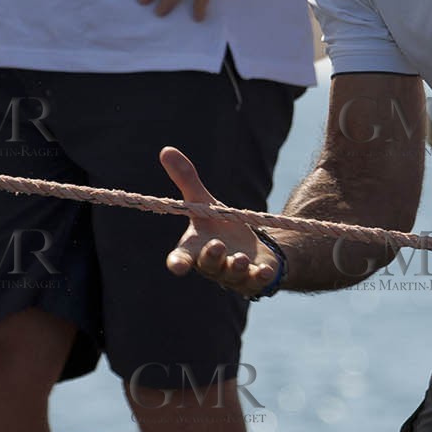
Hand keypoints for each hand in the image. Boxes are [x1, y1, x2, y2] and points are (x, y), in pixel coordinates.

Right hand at [161, 146, 278, 297]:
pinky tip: (265, 270)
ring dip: (234, 267)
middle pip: (208, 266)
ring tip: (240, 257)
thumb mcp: (205, 203)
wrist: (251, 248)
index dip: (178, 263)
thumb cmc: (221, 226)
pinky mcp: (253, 280)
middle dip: (212, 257)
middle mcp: (212, 266)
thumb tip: (166, 150)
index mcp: (195, 249)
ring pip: (231, 275)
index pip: (181, 258)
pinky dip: (259, 277)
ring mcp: (232, 275)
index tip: (177, 267)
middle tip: (218, 245)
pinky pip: (255, 282)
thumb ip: (186, 181)